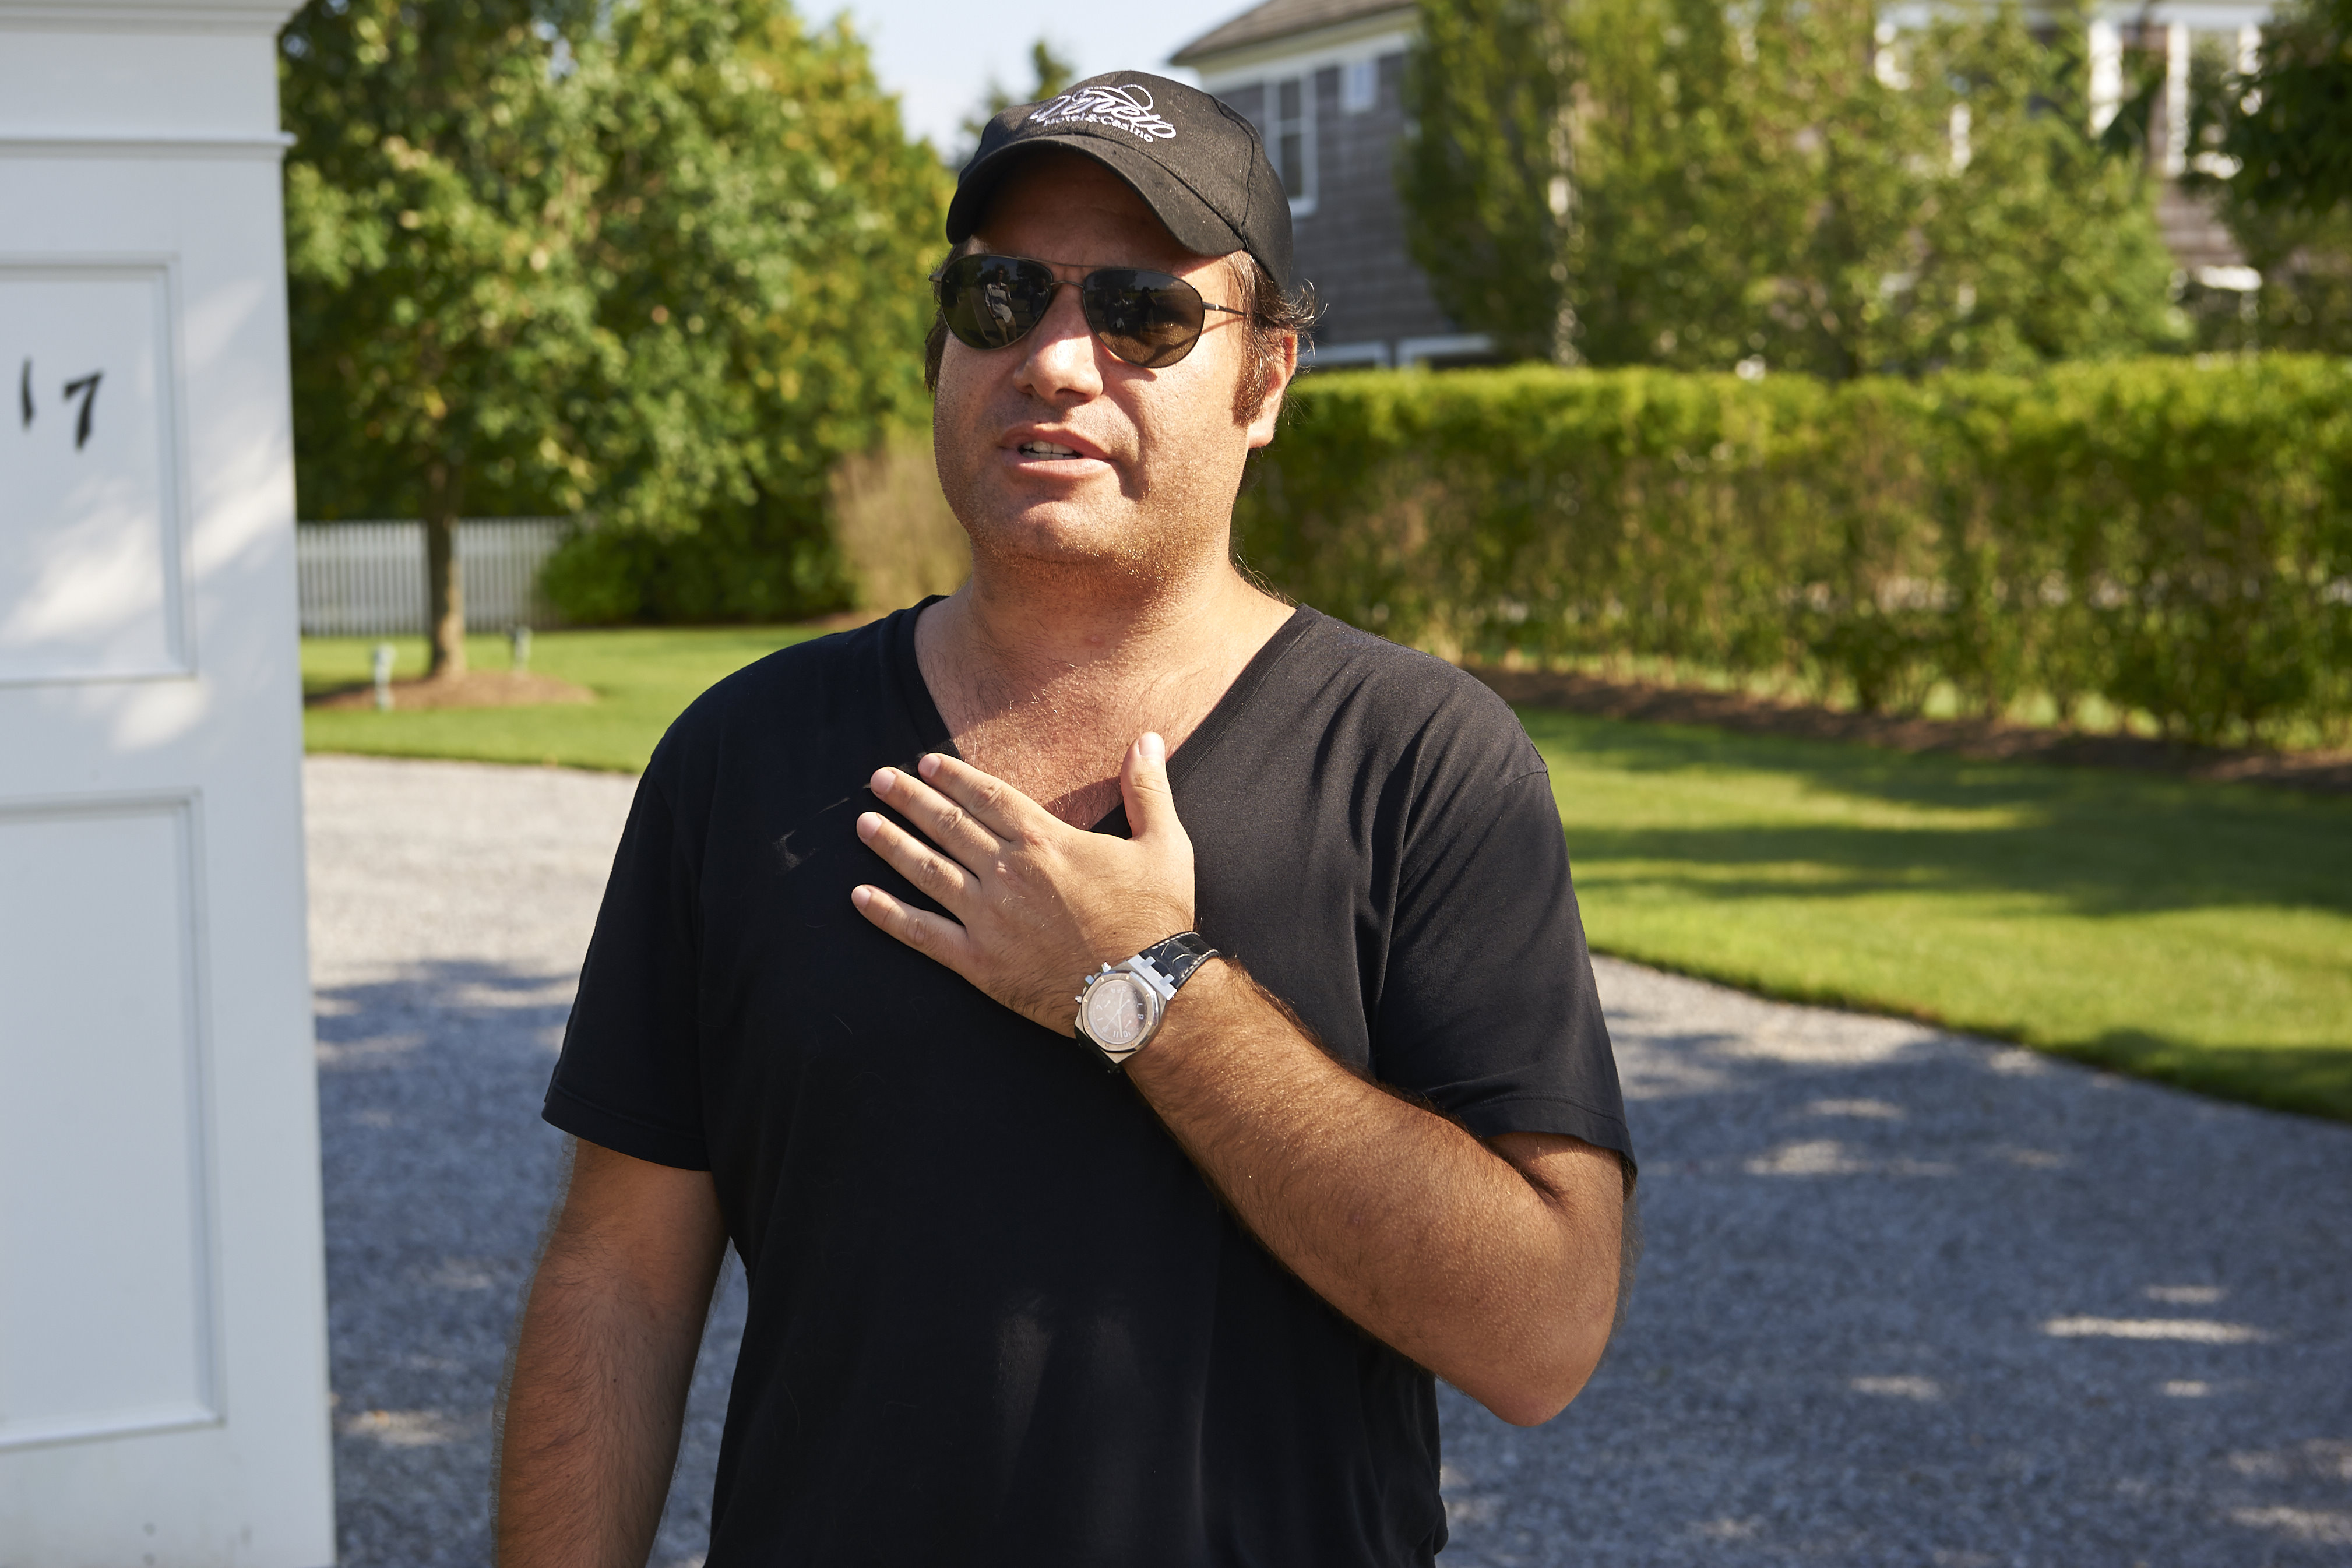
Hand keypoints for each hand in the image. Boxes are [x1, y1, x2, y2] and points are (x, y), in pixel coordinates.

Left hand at [850, 734, 1195, 1033]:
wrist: (1143, 993)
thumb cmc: (1156, 919)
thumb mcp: (1165, 845)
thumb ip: (1148, 788)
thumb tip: (1147, 737)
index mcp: (1046, 841)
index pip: (987, 797)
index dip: (954, 777)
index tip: (926, 763)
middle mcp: (1008, 872)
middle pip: (947, 825)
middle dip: (910, 799)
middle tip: (879, 780)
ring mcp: (988, 918)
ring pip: (927, 871)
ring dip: (891, 844)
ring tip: (863, 824)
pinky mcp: (979, 962)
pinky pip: (921, 934)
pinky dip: (887, 915)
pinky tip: (860, 897)